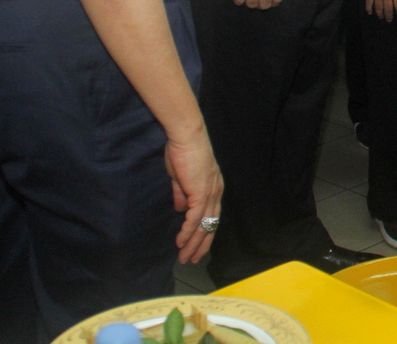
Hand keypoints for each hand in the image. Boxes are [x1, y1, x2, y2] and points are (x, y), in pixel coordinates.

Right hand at [165, 128, 221, 263]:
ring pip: (203, 226)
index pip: (212, 216)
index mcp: (213, 188)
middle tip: (192, 260)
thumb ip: (182, 194)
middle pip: (211, 225)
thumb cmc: (183, 153)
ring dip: (193, 243)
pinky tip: (180, 242)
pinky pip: (194, 218)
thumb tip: (181, 209)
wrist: (186, 137)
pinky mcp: (201, 193)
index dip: (205, 233)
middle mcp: (216, 193)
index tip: (197, 247)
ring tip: (184, 257)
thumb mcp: (181, 178)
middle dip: (201, 245)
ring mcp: (210, 193)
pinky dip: (188, 232)